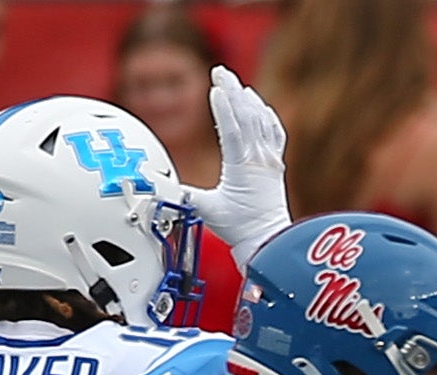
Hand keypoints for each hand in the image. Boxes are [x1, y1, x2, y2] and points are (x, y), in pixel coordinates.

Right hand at [181, 68, 291, 267]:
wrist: (269, 241)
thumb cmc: (239, 228)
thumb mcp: (207, 211)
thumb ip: (186, 195)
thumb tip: (159, 185)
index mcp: (241, 168)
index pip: (232, 132)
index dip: (223, 109)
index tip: (215, 88)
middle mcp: (259, 160)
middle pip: (247, 118)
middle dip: (233, 92)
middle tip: (220, 71)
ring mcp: (270, 161)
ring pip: (261, 122)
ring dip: (249, 100)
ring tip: (237, 83)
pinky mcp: (276, 165)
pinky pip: (275, 133)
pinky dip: (267, 116)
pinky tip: (261, 105)